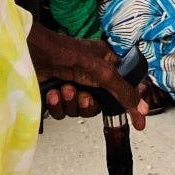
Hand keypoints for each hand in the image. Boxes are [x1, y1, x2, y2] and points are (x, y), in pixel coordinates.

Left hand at [25, 21, 145, 127]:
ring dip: (71, 103)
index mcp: (105, 63)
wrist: (32, 54)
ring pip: (80, 110)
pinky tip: (53, 93)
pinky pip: (63, 112)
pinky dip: (58, 105)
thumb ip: (122, 91)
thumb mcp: (101, 73)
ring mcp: (73, 84)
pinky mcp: (56, 94)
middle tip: (83, 96)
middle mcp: (90, 75)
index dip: (128, 104)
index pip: (123, 88)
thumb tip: (142, 108)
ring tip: (65, 89)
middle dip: (89, 103)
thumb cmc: (64, 51)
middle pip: (100, 104)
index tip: (139, 122)